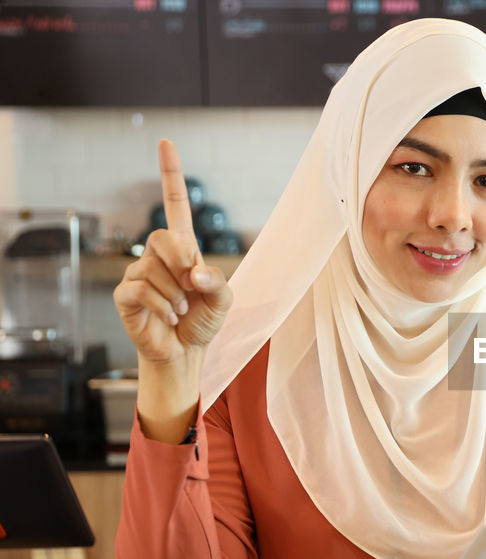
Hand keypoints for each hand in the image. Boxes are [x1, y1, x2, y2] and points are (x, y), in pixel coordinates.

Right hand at [113, 140, 232, 367]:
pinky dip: (163, 306)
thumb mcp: (223, 299)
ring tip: (182, 309)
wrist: (185, 352)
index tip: (166, 143)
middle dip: (182, 260)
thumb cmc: (203, 321)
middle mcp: (158, 256)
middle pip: (162, 237)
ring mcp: (138, 274)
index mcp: (183, 249)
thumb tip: (192, 271)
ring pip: (153, 268)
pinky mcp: (125, 295)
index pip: (174, 205)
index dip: (170, 175)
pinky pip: (141, 289)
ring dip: (176, 293)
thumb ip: (217, 280)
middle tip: (192, 285)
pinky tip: (170, 317)